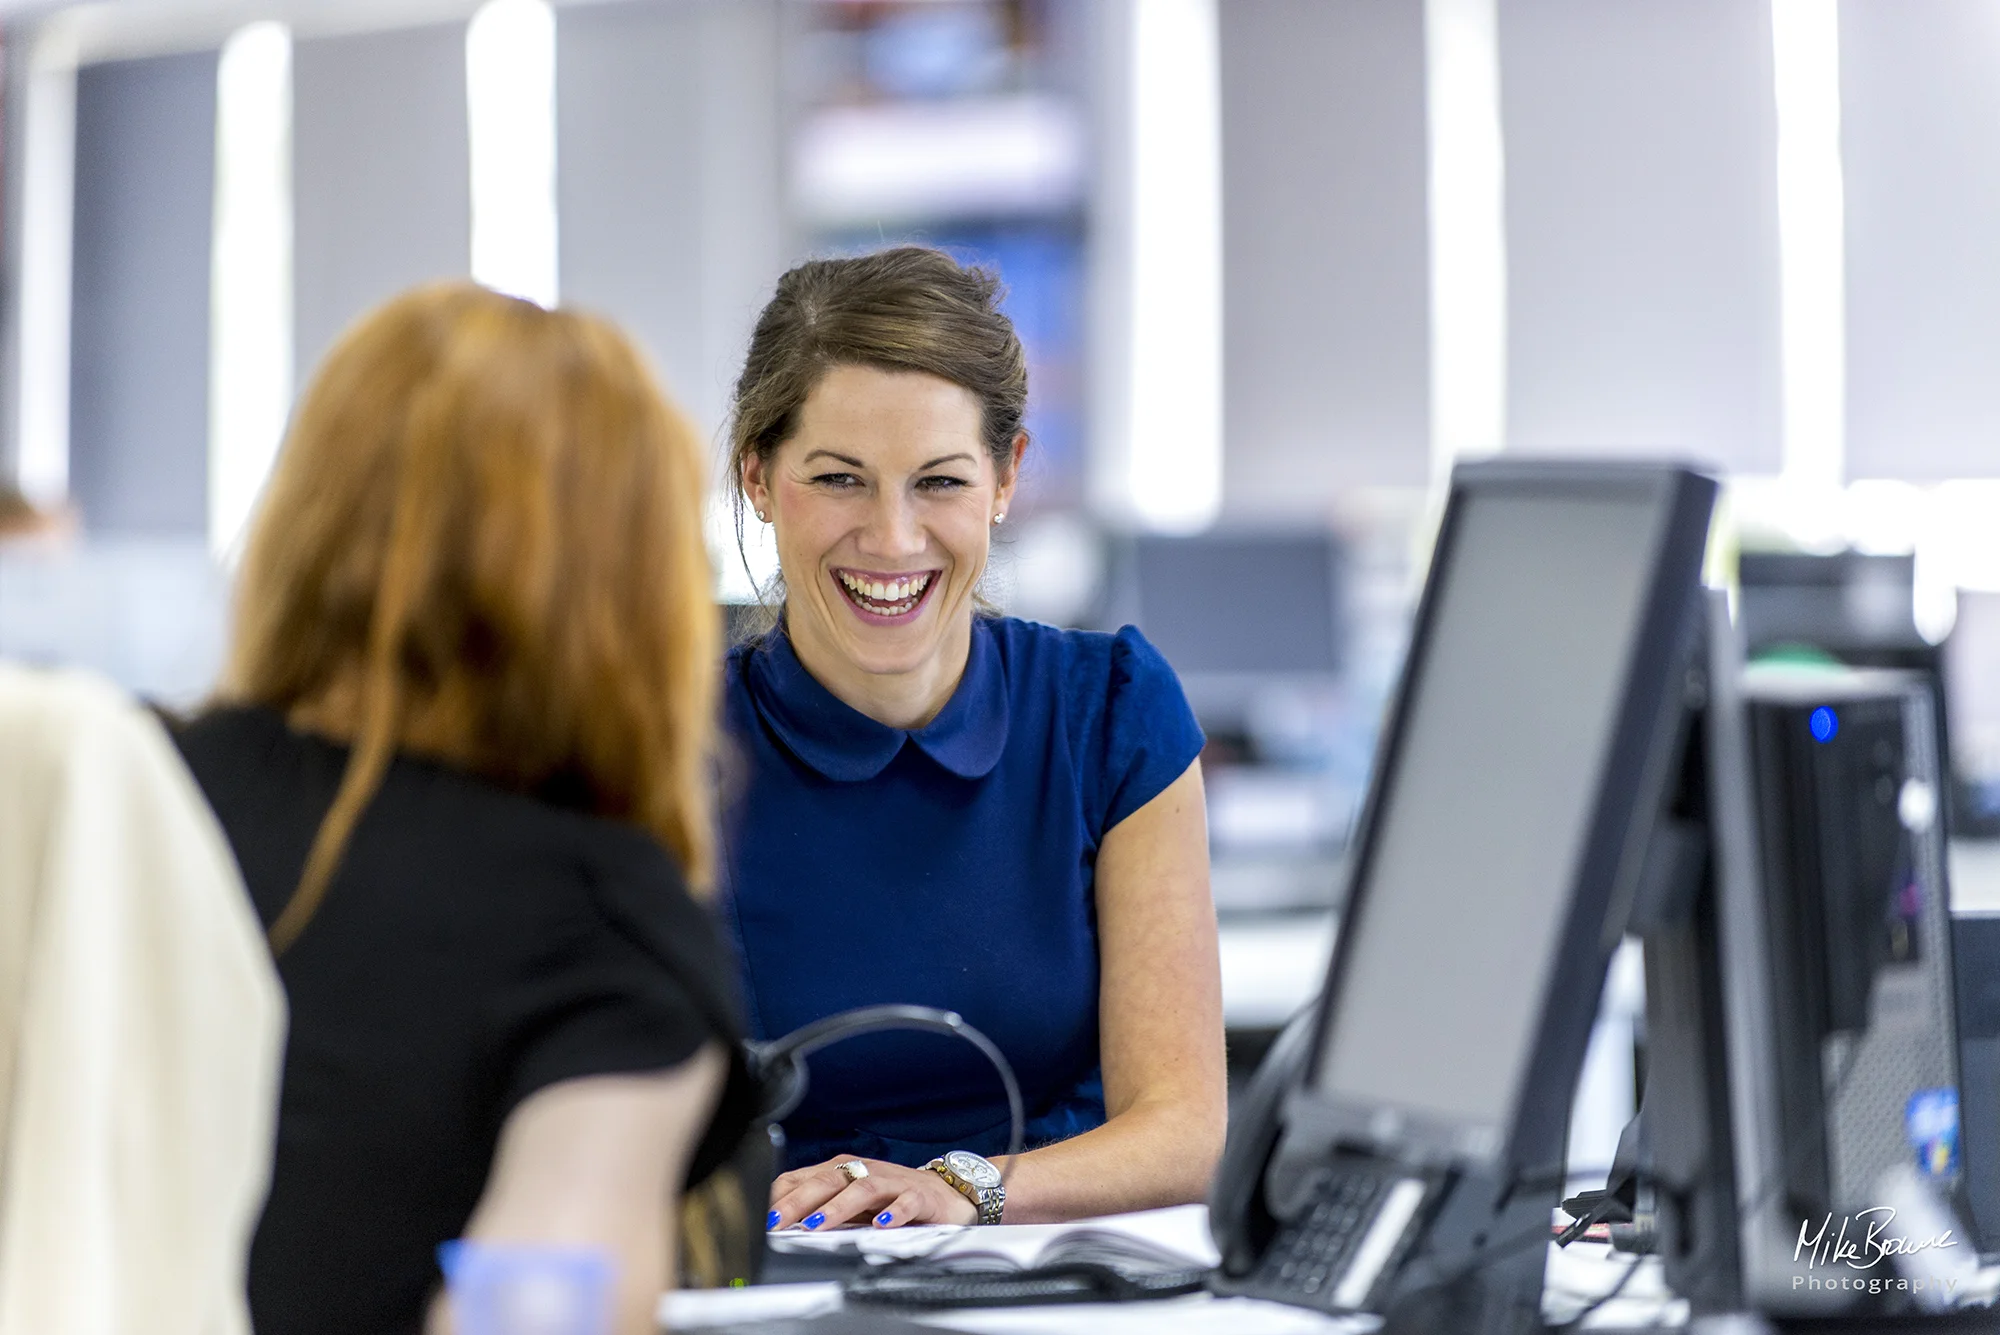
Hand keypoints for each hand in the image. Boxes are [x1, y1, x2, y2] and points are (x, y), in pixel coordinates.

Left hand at [767, 1155, 976, 1230]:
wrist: (945, 1192)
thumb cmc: (890, 1197)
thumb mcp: (849, 1202)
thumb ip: (818, 1207)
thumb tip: (777, 1221)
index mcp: (842, 1171)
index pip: (804, 1177)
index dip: (781, 1195)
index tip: (759, 1216)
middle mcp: (864, 1171)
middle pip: (827, 1181)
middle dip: (798, 1202)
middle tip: (777, 1222)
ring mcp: (892, 1181)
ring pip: (862, 1188)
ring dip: (838, 1207)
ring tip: (817, 1224)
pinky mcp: (920, 1195)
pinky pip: (906, 1201)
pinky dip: (894, 1212)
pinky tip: (881, 1224)